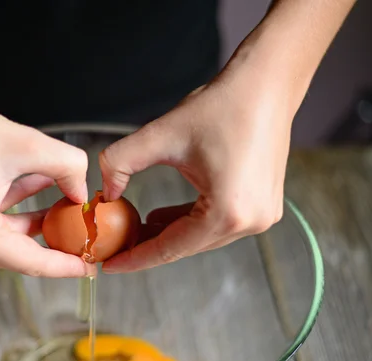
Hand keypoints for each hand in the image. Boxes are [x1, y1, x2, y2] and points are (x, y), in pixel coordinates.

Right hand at [0, 80, 90, 277]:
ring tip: (62, 205)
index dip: (65, 265)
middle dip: (51, 240)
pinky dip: (9, 212)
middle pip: (16, 253)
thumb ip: (67, 167)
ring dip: (31, 222)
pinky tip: (33, 189)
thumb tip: (81, 192)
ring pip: (2, 238)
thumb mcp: (25, 144)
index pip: (31, 262)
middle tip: (80, 233)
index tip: (90, 267)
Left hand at [99, 68, 292, 272]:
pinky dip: (188, 223)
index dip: (135, 258)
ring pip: (201, 238)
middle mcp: (250, 222)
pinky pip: (216, 225)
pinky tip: (163, 216)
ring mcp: (262, 217)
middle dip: (148, 246)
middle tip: (115, 243)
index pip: (170, 248)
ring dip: (168, 234)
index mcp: (227, 212)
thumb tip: (105, 193)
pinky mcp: (264, 207)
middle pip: (186, 246)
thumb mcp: (161, 134)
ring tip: (134, 228)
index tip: (108, 265)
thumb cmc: (220, 106)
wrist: (266, 84)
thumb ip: (121, 162)